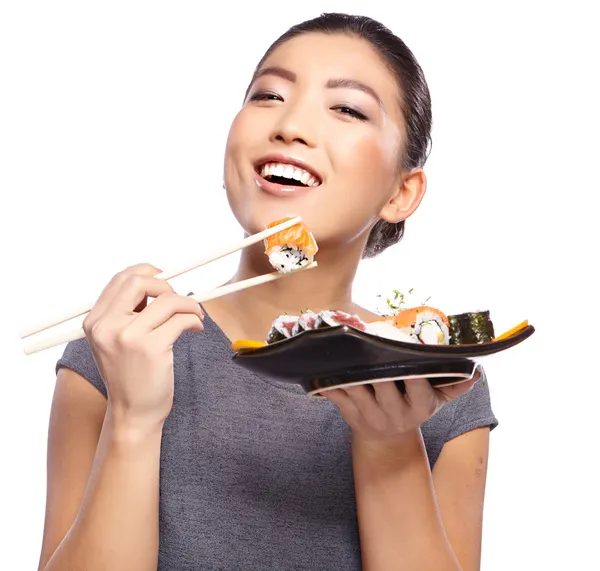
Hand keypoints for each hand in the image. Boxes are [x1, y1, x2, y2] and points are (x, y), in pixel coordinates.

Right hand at [82, 263, 203, 427]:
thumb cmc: (130, 376)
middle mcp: (106, 326)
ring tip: (195, 315)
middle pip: (138, 281)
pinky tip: (196, 328)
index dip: (147, 273)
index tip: (164, 282)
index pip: (120, 278)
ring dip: (189, 304)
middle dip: (166, 285)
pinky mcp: (151, 349)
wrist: (133, 414)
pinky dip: (195, 319)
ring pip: (167, 299)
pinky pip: (181, 319)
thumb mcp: (115, 341)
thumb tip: (158, 283)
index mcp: (95, 321)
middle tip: (178, 301)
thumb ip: (127, 313)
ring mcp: (127, 337)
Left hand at [324, 368, 481, 444]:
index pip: (418, 392)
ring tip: (343, 354)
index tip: (410, 364)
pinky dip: (329, 386)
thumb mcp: (436, 402)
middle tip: (369, 349)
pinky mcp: (351, 414)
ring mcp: (371, 415)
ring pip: (359, 393)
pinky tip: (320, 373)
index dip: (415, 379)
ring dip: (350, 376)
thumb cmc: (413, 410)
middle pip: (385, 391)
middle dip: (378, 373)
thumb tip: (475, 371)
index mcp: (418, 407)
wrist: (387, 442)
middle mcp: (395, 413)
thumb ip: (454, 387)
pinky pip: (338, 399)